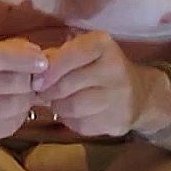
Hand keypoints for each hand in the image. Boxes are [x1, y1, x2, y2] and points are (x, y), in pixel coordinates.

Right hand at [0, 38, 47, 143]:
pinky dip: (21, 114)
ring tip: (20, 93)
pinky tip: (11, 108)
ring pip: (17, 104)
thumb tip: (43, 61)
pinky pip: (14, 123)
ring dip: (28, 98)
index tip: (42, 61)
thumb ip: (18, 50)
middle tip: (30, 78)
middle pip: (14, 82)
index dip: (23, 58)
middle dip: (30, 79)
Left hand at [32, 32, 148, 138]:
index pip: (69, 55)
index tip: (37, 80)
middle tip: (43, 93)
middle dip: (48, 91)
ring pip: (71, 107)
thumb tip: (31, 74)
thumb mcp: (82, 53)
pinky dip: (70, 120)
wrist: (139, 95)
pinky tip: (75, 113)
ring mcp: (118, 97)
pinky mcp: (115, 121)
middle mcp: (115, 68)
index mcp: (103, 45)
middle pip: (66, 85)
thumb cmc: (100, 69)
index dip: (48, 70)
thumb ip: (56, 57)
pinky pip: (80, 124)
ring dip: (58, 107)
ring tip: (60, 102)